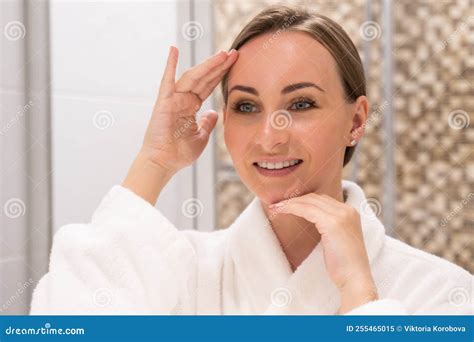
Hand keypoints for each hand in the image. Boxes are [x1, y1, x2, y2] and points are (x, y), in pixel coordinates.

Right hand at [141, 46, 237, 171]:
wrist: (164, 163)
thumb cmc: (179, 153)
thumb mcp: (201, 136)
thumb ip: (208, 123)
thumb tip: (214, 113)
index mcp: (191, 106)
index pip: (209, 86)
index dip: (221, 74)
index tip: (235, 63)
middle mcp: (183, 99)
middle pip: (204, 78)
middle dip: (219, 66)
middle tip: (234, 53)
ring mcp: (173, 99)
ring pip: (193, 77)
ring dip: (207, 65)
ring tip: (222, 55)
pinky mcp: (164, 101)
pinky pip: (167, 80)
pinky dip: (170, 64)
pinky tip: (174, 49)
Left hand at [269, 193, 377, 313]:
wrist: (355, 279)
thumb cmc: (344, 265)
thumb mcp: (336, 239)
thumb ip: (328, 226)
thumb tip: (310, 220)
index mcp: (350, 212)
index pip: (322, 199)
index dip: (303, 200)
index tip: (286, 204)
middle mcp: (347, 210)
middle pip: (315, 197)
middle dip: (294, 199)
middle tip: (276, 204)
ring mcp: (341, 215)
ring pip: (309, 201)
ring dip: (290, 203)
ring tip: (275, 208)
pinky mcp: (332, 223)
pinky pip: (306, 210)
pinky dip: (292, 208)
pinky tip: (281, 211)